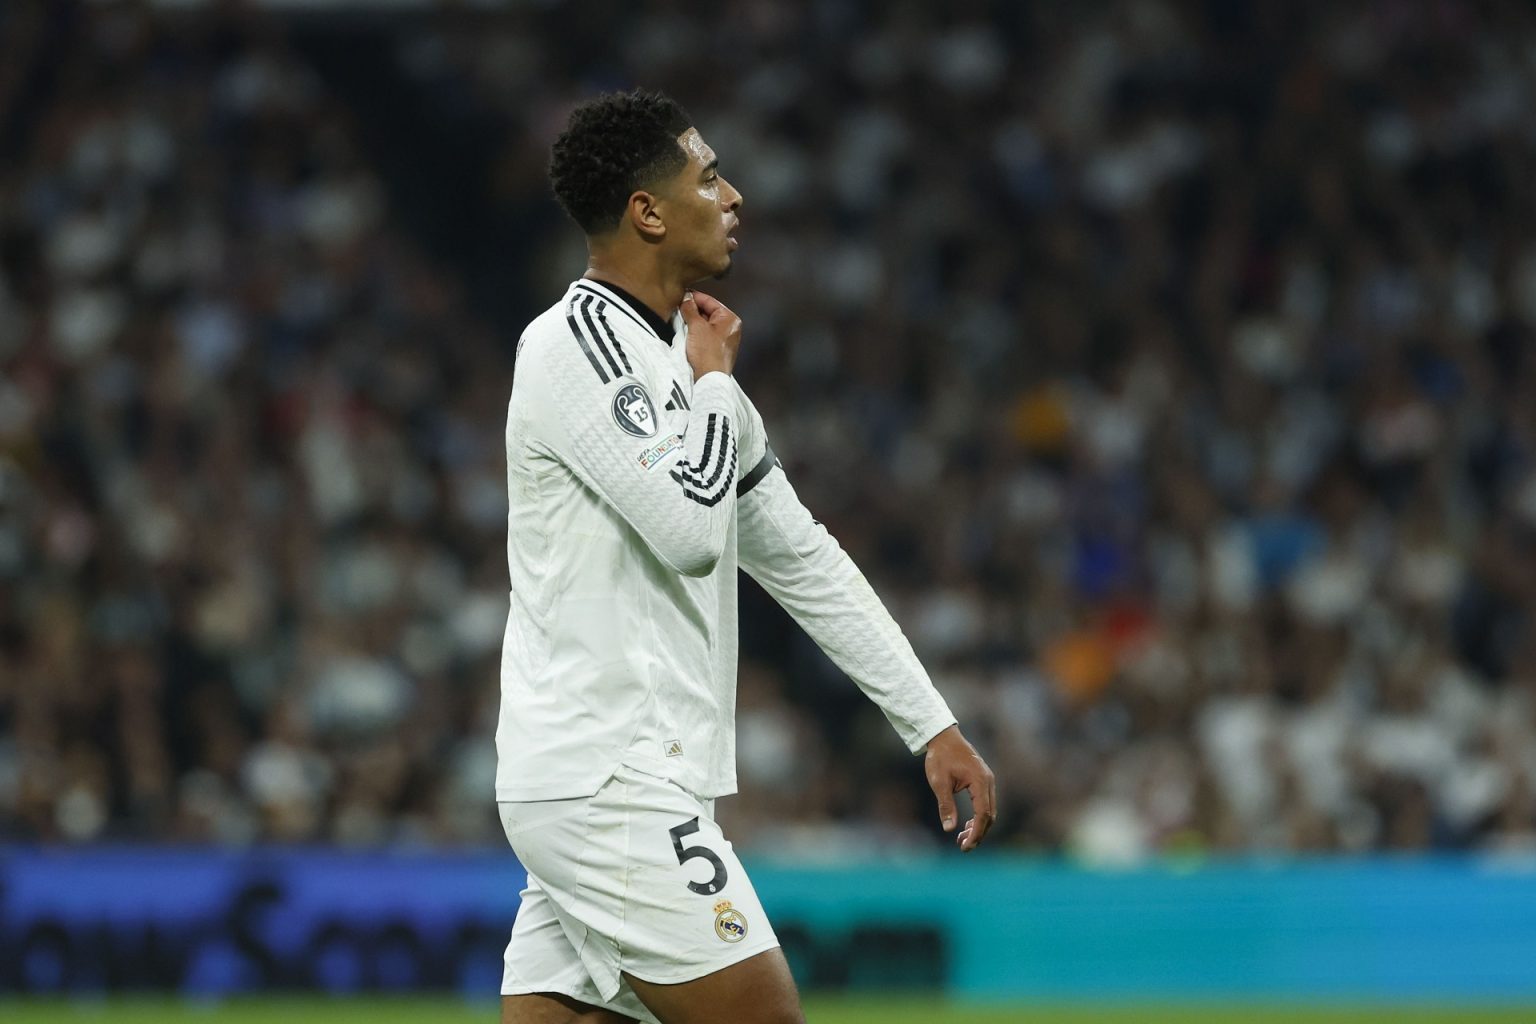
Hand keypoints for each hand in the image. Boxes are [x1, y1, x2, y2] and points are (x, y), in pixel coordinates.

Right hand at [682, 290, 741, 379]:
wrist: (709, 379)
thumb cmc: (708, 354)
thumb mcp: (696, 326)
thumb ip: (690, 309)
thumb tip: (686, 299)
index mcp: (730, 319)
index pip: (710, 301)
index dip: (694, 297)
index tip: (681, 296)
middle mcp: (730, 328)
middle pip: (708, 312)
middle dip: (692, 311)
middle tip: (678, 311)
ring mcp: (725, 340)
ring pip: (705, 325)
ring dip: (692, 323)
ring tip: (681, 324)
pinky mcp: (718, 350)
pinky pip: (705, 336)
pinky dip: (695, 334)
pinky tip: (686, 336)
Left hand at [923, 724, 995, 851]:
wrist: (943, 736)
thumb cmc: (940, 757)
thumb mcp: (939, 782)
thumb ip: (945, 805)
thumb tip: (949, 829)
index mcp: (980, 781)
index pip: (983, 814)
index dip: (976, 833)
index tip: (966, 846)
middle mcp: (988, 781)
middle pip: (990, 815)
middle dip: (978, 833)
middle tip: (963, 846)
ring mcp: (988, 780)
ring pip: (989, 810)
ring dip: (979, 826)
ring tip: (962, 839)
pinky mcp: (983, 780)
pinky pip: (986, 803)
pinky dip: (979, 816)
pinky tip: (967, 825)